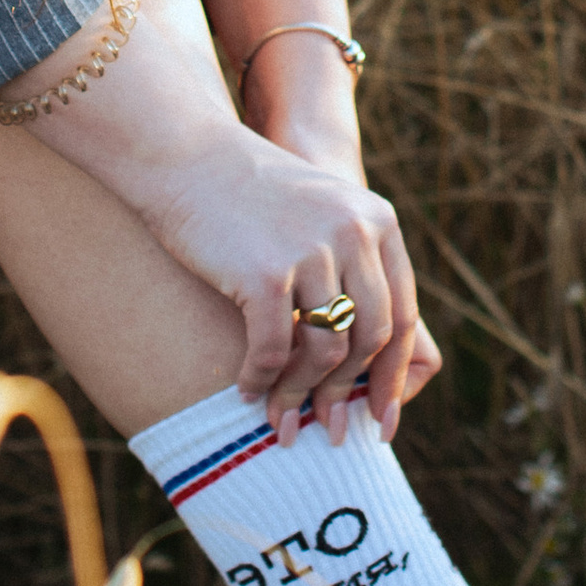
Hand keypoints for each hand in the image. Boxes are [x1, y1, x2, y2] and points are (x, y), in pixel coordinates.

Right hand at [136, 122, 422, 444]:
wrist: (183, 153)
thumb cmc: (244, 193)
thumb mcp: (319, 212)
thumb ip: (350, 265)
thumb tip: (359, 355)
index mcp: (377, 222)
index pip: (402, 315)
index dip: (394, 375)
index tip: (383, 419)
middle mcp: (356, 234)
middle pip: (371, 340)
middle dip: (348, 395)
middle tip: (328, 432)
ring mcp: (313, 253)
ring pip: (326, 352)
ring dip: (301, 394)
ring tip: (280, 419)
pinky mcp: (266, 274)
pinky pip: (274, 350)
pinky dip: (261, 379)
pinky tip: (245, 389)